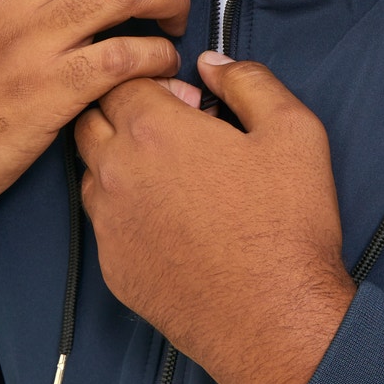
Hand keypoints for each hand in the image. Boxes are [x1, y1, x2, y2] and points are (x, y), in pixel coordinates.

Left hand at [75, 52, 356, 383]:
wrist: (273, 319)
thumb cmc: (286, 227)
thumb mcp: (294, 131)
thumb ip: (249, 81)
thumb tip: (214, 64)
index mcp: (155, 130)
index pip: (120, 78)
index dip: (152, 78)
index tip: (184, 96)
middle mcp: (116, 172)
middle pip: (90, 119)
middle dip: (123, 110)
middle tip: (174, 128)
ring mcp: (108, 224)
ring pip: (90, 171)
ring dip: (118, 159)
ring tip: (172, 175)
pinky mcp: (112, 267)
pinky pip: (103, 222)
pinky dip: (125, 209)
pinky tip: (171, 221)